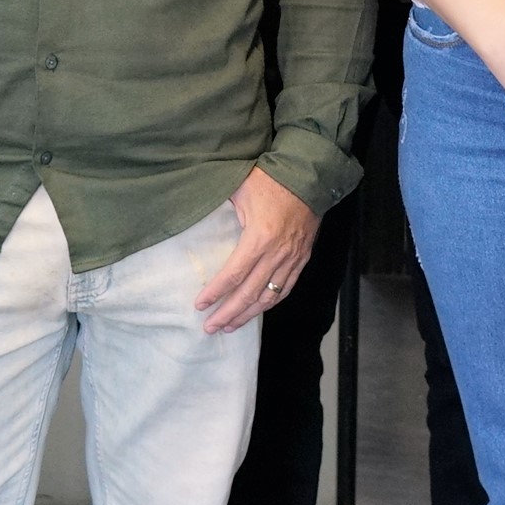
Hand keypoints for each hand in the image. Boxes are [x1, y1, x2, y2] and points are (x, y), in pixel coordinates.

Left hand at [195, 170, 320, 334]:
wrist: (308, 177)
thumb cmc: (271, 180)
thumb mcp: (239, 189)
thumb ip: (220, 208)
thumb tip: (196, 215)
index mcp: (259, 238)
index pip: (233, 275)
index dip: (215, 293)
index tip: (200, 305)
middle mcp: (276, 254)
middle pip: (249, 293)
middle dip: (227, 313)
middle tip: (210, 327)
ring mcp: (292, 259)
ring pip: (268, 297)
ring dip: (248, 314)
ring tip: (230, 326)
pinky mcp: (302, 259)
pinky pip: (286, 289)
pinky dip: (270, 303)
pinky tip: (257, 310)